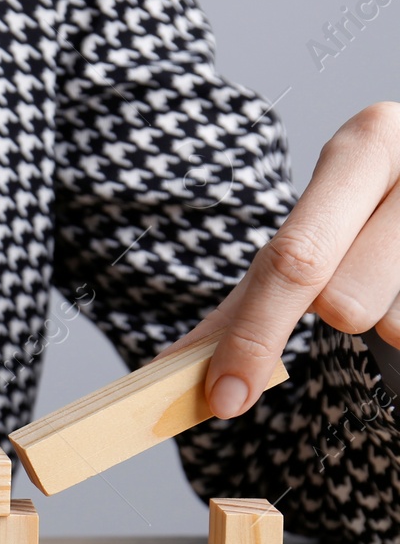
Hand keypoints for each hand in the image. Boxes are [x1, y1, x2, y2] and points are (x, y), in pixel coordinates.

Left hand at [178, 102, 399, 417]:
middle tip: (345, 298)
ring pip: (397, 322)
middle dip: (336, 316)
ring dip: (389, 319)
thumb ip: (244, 301)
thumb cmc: (369, 219)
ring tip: (398, 275)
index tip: (223, 400)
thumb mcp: (310, 235)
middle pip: (348, 300)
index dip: (253, 338)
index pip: (293, 260)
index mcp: (365, 143)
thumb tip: (168, 371)